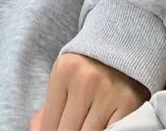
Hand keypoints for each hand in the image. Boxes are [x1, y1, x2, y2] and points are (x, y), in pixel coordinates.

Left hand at [29, 53, 150, 130]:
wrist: (122, 44)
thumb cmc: (88, 66)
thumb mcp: (65, 76)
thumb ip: (52, 104)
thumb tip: (37, 130)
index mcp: (63, 71)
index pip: (49, 123)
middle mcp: (84, 81)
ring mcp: (107, 93)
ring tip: (81, 129)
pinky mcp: (129, 103)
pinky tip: (98, 130)